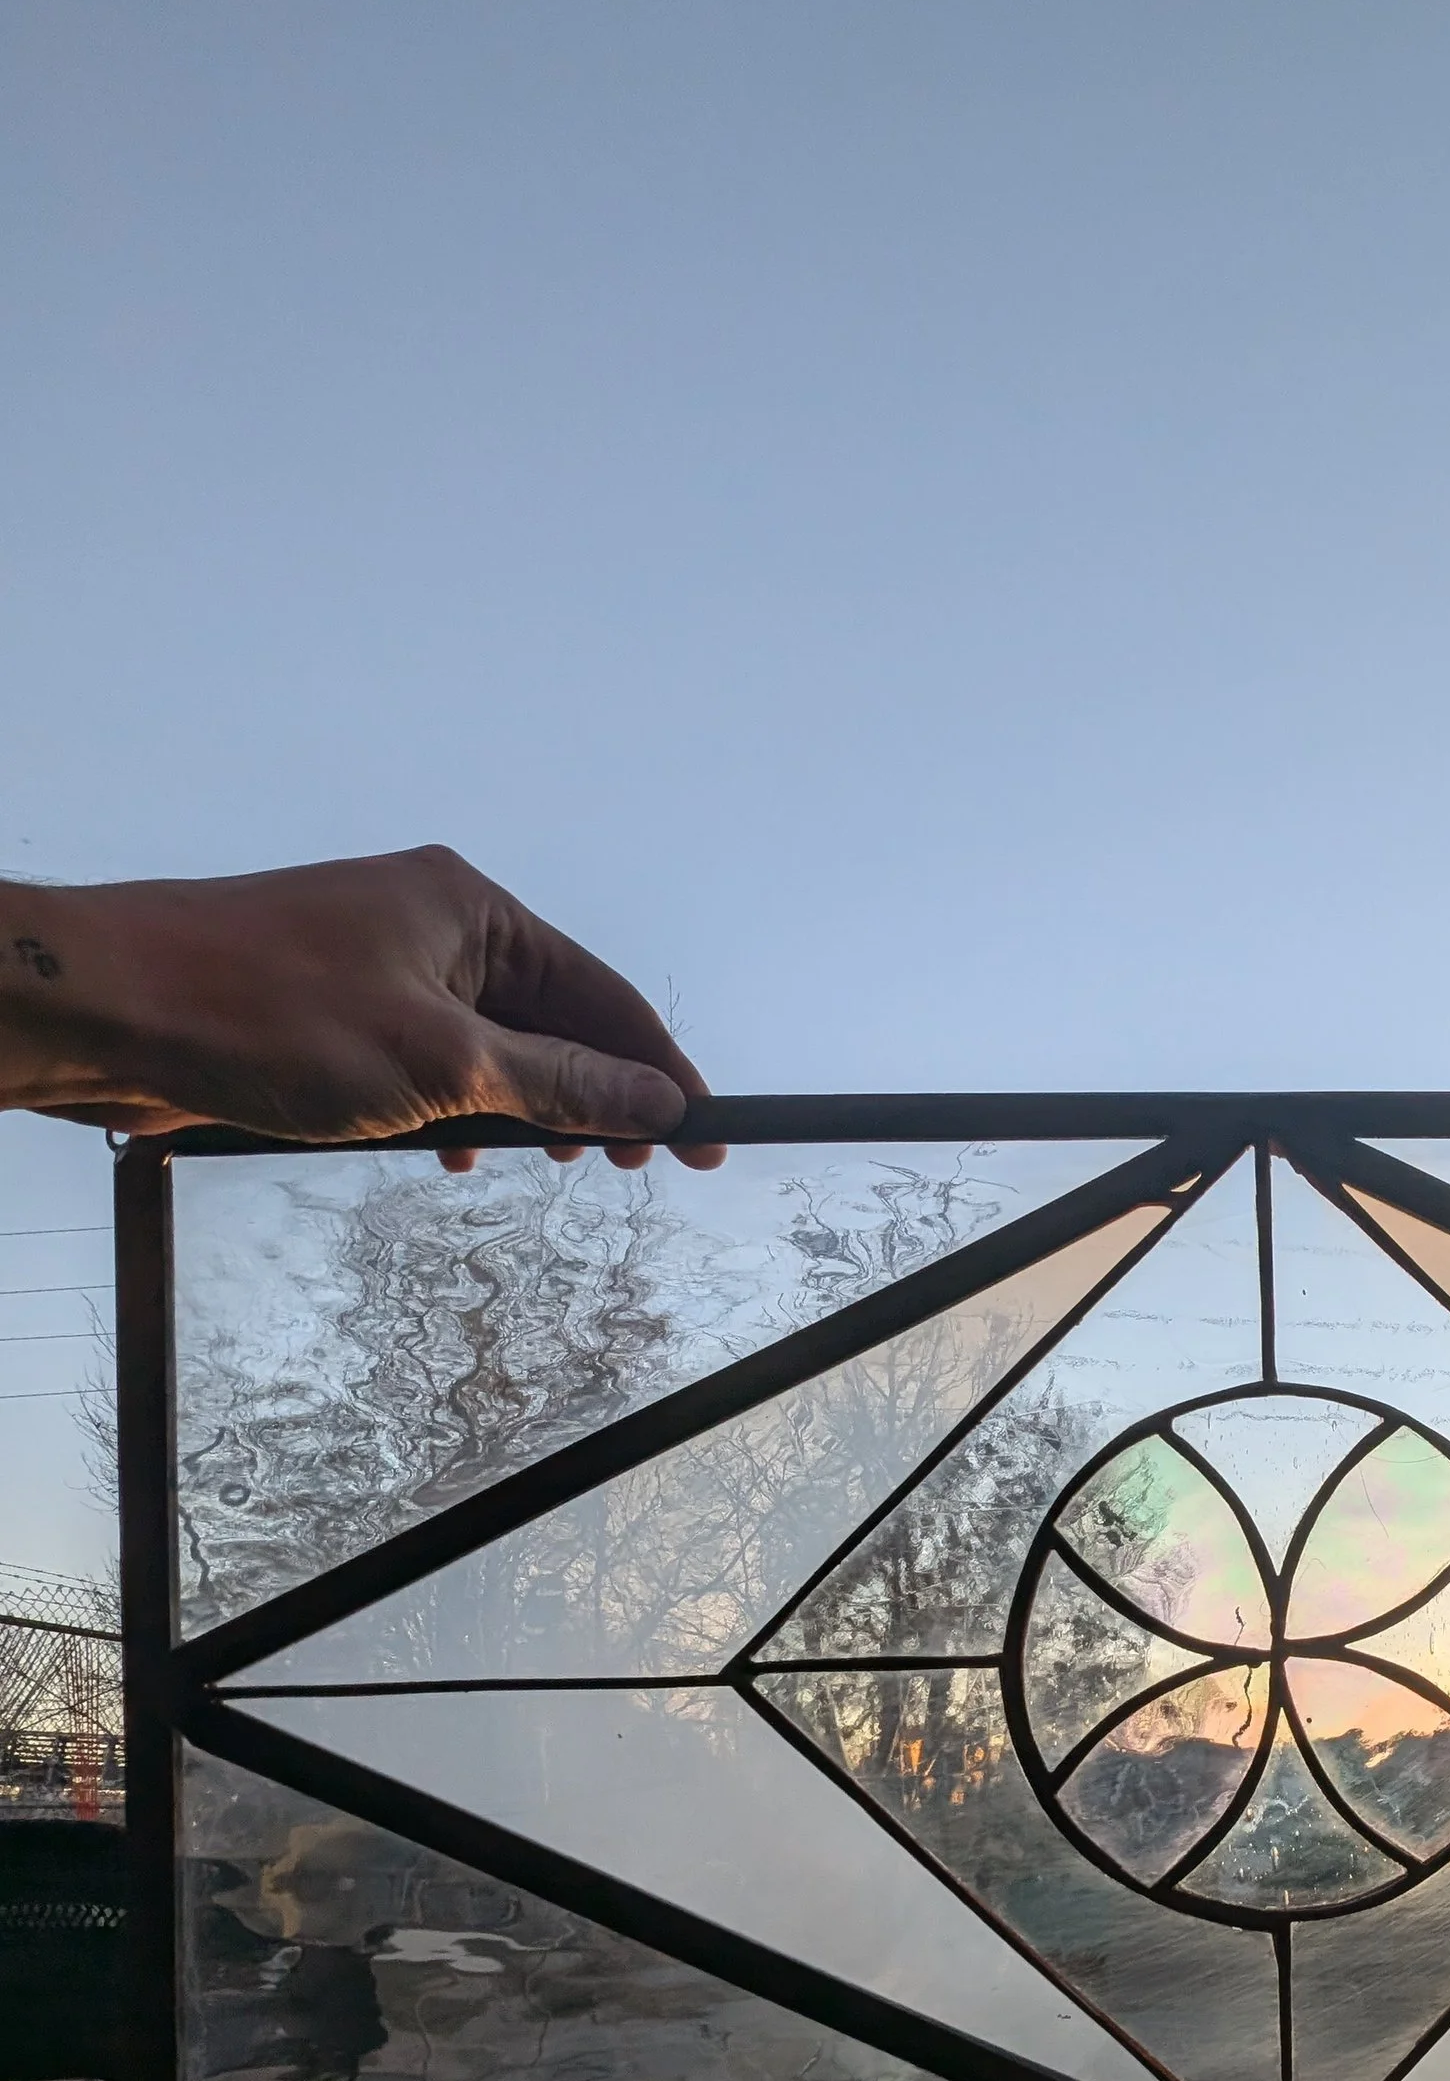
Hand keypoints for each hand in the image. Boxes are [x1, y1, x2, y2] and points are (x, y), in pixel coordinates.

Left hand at [0, 846, 722, 1169]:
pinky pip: (427, 1064)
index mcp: (471, 909)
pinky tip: (449, 1157)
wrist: (109, 1012)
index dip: (662, 1072)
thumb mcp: (441, 1064)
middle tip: (633, 1171)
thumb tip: (655, 1098)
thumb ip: (557, 1085)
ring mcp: (380, 967)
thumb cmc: (265, 1013)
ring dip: (522, 1112)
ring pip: (490, 1049)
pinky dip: (453, 1112)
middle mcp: (432, 926)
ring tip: (546, 1170)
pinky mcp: (331, 1012)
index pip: (602, 995)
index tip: (708, 1137)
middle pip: (554, 1020)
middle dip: (596, 1096)